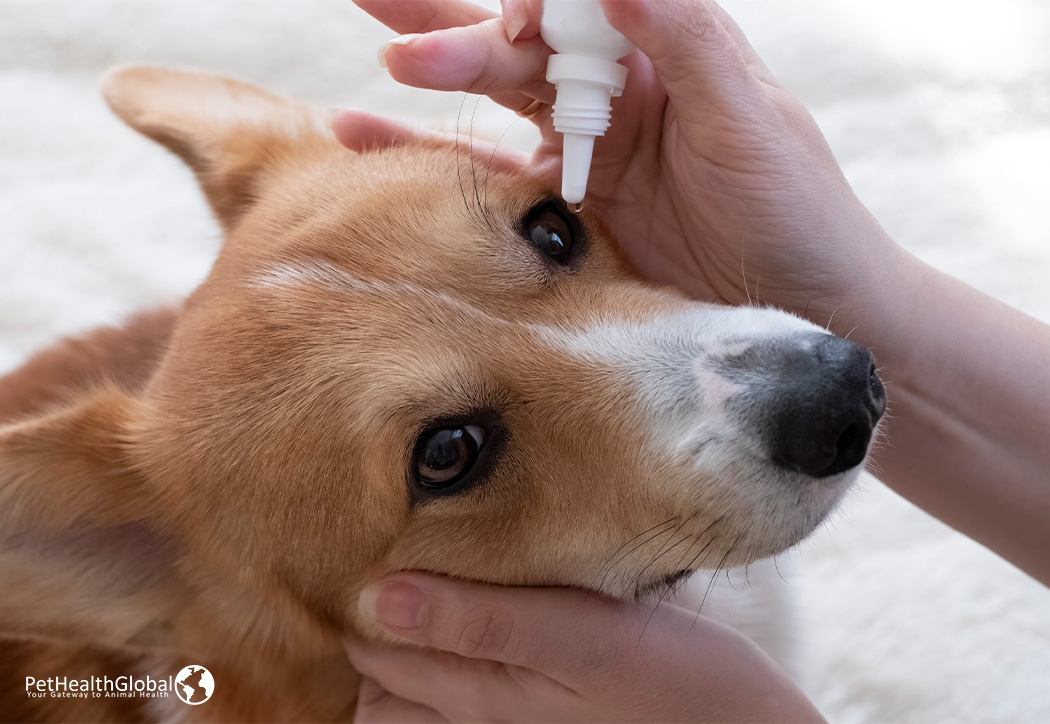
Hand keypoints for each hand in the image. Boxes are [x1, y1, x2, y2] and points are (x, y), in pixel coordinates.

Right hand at [337, 0, 908, 334]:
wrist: (805, 312)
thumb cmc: (796, 211)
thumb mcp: (748, 121)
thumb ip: (687, 41)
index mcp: (664, 54)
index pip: (583, 4)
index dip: (541, 3)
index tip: (519, 21)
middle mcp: (616, 95)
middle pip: (523, 44)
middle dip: (460, 25)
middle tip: (388, 10)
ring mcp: (584, 154)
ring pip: (496, 102)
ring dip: (438, 79)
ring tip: (385, 60)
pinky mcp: (560, 216)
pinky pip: (486, 181)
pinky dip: (428, 159)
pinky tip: (369, 140)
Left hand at [346, 572, 823, 722]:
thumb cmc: (676, 682)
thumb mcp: (582, 640)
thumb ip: (482, 621)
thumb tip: (382, 596)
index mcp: (483, 693)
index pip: (377, 653)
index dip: (358, 600)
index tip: (359, 545)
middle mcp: (482, 722)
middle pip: (383, 687)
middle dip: (367, 634)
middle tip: (371, 569)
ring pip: (414, 704)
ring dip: (401, 657)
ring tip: (409, 600)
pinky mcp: (539, 722)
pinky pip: (458, 711)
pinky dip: (440, 677)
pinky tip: (465, 637)